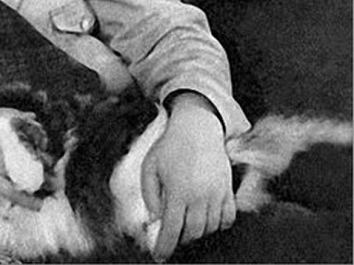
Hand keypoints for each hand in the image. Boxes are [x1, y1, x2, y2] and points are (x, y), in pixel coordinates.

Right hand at [0, 111, 41, 214]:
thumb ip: (6, 113)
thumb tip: (30, 116)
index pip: (29, 144)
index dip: (43, 150)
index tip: (49, 153)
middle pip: (28, 167)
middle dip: (44, 174)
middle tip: (56, 180)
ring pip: (15, 190)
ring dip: (30, 199)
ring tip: (41, 203)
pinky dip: (1, 210)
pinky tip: (10, 215)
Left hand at [141, 93, 235, 261]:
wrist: (198, 127)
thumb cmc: (170, 146)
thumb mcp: (149, 167)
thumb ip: (150, 195)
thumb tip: (156, 218)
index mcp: (177, 190)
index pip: (171, 229)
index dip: (165, 246)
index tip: (159, 256)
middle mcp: (199, 195)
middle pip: (193, 232)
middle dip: (181, 240)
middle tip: (172, 237)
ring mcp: (217, 193)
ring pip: (210, 228)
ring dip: (198, 232)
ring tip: (186, 226)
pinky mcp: (228, 189)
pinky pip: (228, 218)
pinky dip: (218, 225)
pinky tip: (206, 221)